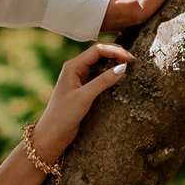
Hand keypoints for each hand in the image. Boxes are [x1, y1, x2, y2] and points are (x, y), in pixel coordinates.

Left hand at [29, 42, 134, 161]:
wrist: (52, 134)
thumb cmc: (63, 115)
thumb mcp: (84, 97)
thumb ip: (103, 81)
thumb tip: (123, 67)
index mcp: (72, 66)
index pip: (97, 50)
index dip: (115, 51)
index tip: (130, 59)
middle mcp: (75, 68)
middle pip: (99, 53)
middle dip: (116, 54)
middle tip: (133, 61)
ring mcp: (79, 78)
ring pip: (99, 63)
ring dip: (113, 62)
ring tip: (129, 66)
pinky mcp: (82, 88)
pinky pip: (98, 74)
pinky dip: (109, 73)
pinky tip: (119, 77)